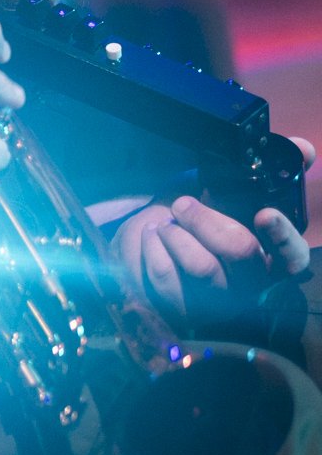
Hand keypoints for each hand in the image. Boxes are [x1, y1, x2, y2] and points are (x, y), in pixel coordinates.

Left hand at [112, 137, 314, 330]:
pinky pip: (165, 277)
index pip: (294, 257)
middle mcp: (250, 283)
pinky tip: (150, 234)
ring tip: (165, 221)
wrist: (156, 238)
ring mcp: (217, 300)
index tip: (264, 213)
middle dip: (207, 219)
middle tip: (183, 204)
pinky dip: (152, 247)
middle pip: (239, 251)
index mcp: (270, 257)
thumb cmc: (206, 216)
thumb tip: (304, 147)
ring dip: (177, 234)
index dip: (283, 237)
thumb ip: (275, 171)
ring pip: (201, 267)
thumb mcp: (236, 192)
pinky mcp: (181, 308)